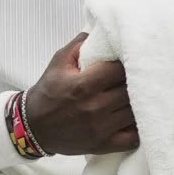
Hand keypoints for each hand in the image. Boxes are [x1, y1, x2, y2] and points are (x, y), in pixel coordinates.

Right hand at [22, 33, 138, 154]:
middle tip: (139, 77)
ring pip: (135, 113)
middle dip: (137, 82)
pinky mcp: (103, 145)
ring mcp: (100, 128)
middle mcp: (94, 107)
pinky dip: (138, 129)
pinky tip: (136, 119)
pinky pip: (133, 139)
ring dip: (140, 103)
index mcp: (83, 85)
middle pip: (131, 90)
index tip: (130, 60)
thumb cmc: (48, 92)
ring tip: (139, 96)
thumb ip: (80, 44)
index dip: (129, 63)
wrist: (33, 127)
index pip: (120, 70)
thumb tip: (102, 30)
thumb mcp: (58, 62)